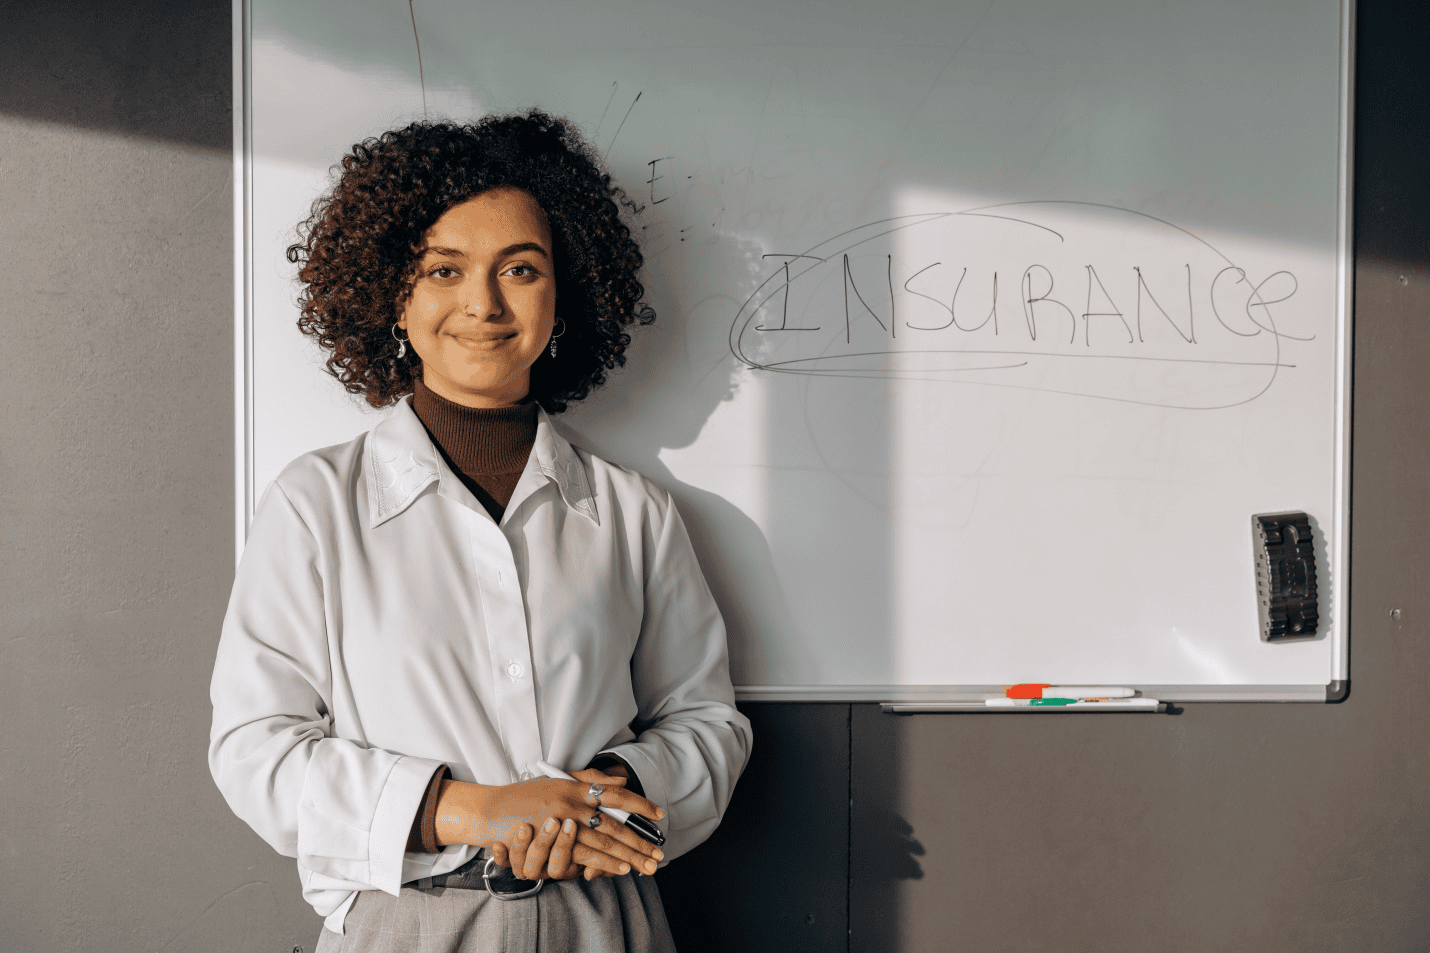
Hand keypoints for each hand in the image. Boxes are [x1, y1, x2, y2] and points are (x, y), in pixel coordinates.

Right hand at [436, 771, 664, 880]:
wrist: (490, 810)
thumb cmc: (523, 796)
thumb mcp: (557, 780)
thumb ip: (589, 779)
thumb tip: (621, 780)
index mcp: (576, 786)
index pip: (616, 794)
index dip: (640, 804)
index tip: (659, 815)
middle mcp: (573, 803)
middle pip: (615, 824)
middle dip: (640, 840)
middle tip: (659, 852)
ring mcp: (562, 823)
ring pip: (604, 842)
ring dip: (628, 856)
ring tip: (647, 864)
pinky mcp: (552, 842)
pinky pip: (584, 855)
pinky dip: (605, 863)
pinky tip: (621, 869)